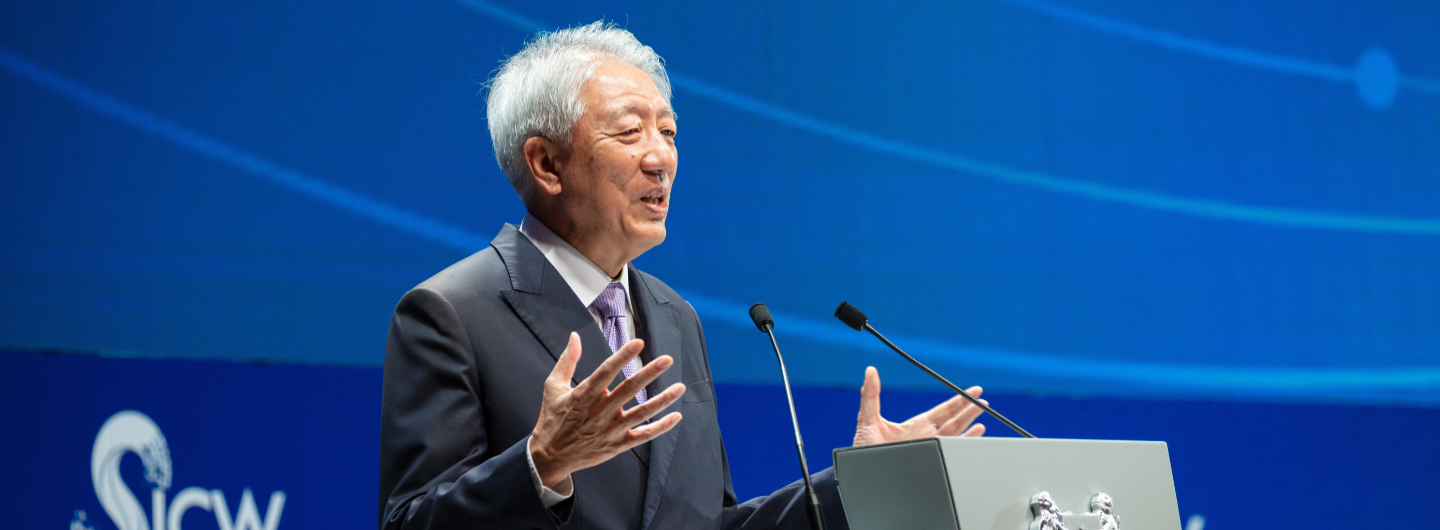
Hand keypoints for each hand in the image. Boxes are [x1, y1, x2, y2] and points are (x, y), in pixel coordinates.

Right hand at [530, 332, 684, 487]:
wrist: (550, 456)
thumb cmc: (552, 418)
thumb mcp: (553, 387)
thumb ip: (567, 360)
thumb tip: (575, 335)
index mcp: (584, 394)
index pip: (607, 371)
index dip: (623, 356)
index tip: (639, 342)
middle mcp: (600, 411)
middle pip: (629, 389)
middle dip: (650, 372)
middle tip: (668, 359)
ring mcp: (610, 430)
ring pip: (642, 413)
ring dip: (663, 400)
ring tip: (680, 387)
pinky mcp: (617, 445)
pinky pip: (643, 436)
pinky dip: (661, 427)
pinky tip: (676, 416)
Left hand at [852, 366, 985, 446]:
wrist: (861, 471)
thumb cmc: (864, 448)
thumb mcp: (868, 419)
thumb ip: (871, 395)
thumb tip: (870, 371)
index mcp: (917, 425)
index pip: (943, 410)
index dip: (959, 400)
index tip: (973, 391)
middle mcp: (926, 437)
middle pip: (954, 420)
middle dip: (969, 409)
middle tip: (983, 400)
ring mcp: (929, 448)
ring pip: (956, 434)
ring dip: (970, 423)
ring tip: (981, 412)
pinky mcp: (928, 459)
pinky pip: (950, 450)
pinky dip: (964, 441)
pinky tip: (975, 433)